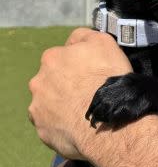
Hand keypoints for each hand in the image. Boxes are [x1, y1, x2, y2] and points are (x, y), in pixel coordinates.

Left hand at [28, 28, 131, 159]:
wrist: (108, 119)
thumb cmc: (107, 78)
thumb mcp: (104, 41)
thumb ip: (84, 36)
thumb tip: (74, 40)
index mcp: (51, 59)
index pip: (62, 56)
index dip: (78, 64)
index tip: (91, 72)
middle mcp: (38, 82)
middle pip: (52, 80)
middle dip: (66, 84)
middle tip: (87, 92)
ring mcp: (38, 108)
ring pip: (49, 103)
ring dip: (62, 104)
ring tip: (84, 111)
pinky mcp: (42, 131)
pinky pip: (51, 125)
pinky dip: (62, 124)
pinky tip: (79, 125)